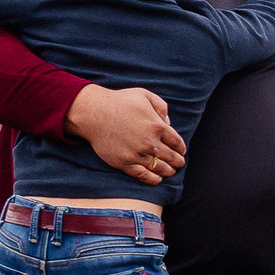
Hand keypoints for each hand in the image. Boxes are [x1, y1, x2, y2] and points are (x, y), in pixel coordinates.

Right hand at [66, 85, 184, 184]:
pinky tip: (157, 179)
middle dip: (178, 161)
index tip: (181, 151)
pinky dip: (153, 179)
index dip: (181, 148)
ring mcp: (137, 154)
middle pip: (171, 157)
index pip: (177, 142)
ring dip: (168, 171)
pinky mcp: (124, 163)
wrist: (93, 113)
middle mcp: (150, 142)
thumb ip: (161, 106)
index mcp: (157, 126)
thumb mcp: (144, 95)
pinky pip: (143, 175)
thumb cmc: (119, 101)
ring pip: (159, 168)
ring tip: (171, 171)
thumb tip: (168, 122)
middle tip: (179, 163)